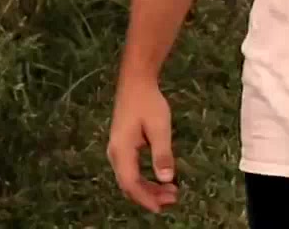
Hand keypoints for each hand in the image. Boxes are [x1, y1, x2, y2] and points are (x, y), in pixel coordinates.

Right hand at [107, 75, 178, 212]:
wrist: (136, 82)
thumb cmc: (148, 102)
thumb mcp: (160, 127)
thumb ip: (162, 154)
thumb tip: (166, 179)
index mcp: (122, 151)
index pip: (131, 184)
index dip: (146, 198)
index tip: (162, 207)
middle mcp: (115, 154)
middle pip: (129, 185)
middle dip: (149, 196)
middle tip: (172, 199)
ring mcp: (117, 151)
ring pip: (130, 179)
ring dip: (148, 188)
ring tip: (170, 192)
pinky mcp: (122, 147)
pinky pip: (131, 170)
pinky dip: (144, 179)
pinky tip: (159, 180)